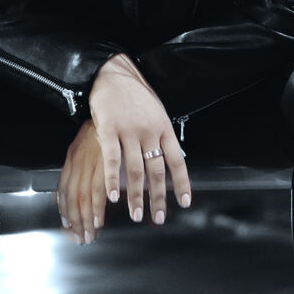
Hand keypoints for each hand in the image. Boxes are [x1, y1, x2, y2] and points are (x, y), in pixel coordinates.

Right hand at [56, 55, 189, 242]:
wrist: (115, 75)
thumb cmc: (136, 97)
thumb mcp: (157, 114)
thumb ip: (162, 138)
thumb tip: (170, 163)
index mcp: (165, 128)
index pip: (177, 161)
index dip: (181, 183)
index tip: (184, 203)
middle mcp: (150, 131)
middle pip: (157, 170)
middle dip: (158, 198)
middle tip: (158, 218)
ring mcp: (129, 131)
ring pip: (136, 169)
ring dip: (136, 195)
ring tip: (137, 215)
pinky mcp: (109, 130)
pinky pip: (112, 159)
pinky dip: (113, 179)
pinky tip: (112, 196)